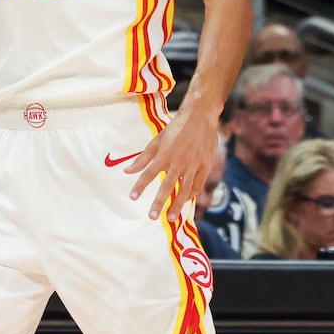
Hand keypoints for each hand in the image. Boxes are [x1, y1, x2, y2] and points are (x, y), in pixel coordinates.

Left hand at [124, 106, 217, 220]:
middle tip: (152, 217)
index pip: (149, 173)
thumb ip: (143, 158)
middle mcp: (179, 161)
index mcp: (164, 154)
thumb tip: (127, 170)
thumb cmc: (176, 128)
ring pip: (184, 189)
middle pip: (167, 186)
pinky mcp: (206, 165)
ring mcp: (194, 164)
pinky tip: (187, 201)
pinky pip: (198, 184)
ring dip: (177, 204)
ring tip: (170, 217)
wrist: (200, 116)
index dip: (140, 186)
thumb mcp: (157, 140)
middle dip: (159, 203)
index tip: (133, 197)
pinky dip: (192, 194)